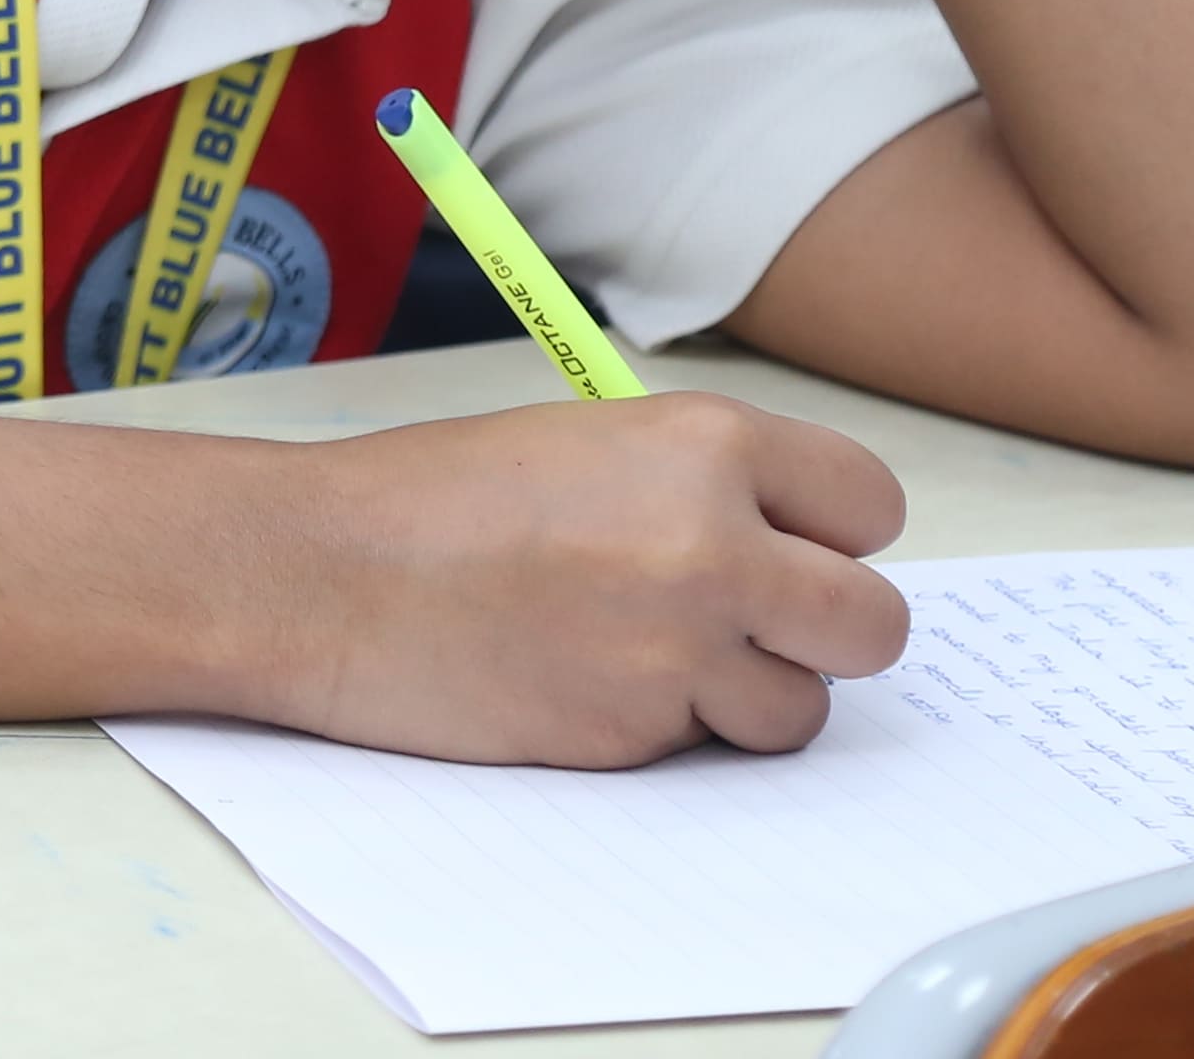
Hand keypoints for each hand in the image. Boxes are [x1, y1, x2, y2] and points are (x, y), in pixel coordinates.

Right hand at [260, 396, 912, 762]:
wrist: (321, 572)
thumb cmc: (433, 497)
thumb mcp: (591, 444)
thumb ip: (703, 489)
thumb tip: (788, 552)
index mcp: (708, 447)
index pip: (871, 506)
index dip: (833, 535)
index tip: (793, 548)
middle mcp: (713, 548)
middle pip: (873, 626)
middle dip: (827, 633)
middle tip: (756, 624)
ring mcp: (677, 653)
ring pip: (800, 709)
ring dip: (746, 695)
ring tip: (650, 655)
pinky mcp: (633, 739)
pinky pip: (703, 749)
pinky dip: (664, 729)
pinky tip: (583, 681)